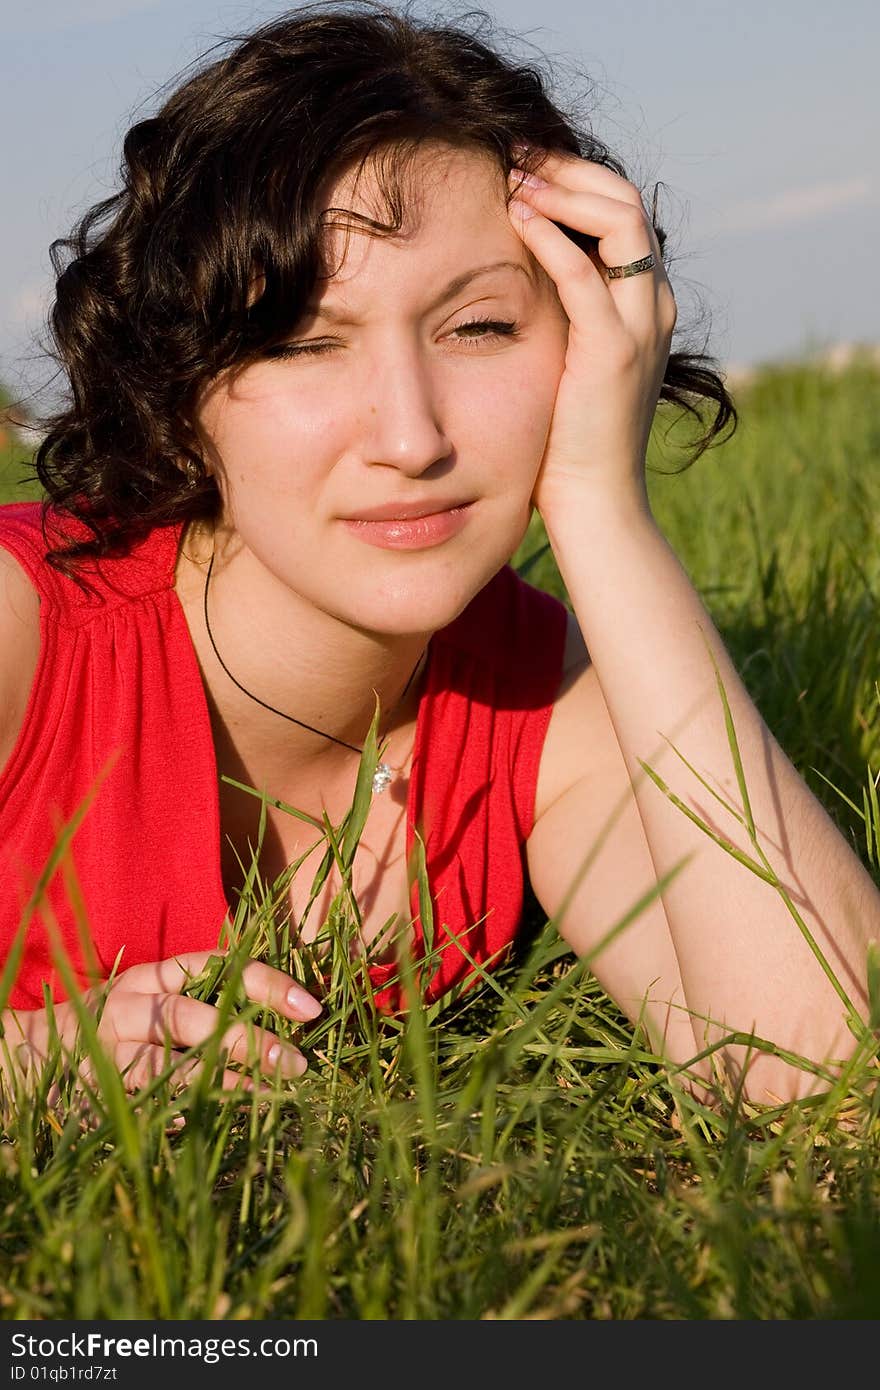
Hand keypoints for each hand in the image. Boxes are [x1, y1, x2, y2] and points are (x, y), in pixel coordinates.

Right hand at [1, 949, 321, 1118]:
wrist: (22, 1052)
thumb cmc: (115, 1023)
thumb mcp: (153, 997)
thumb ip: (206, 998)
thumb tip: (291, 1015)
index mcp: (151, 978)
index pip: (217, 968)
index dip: (266, 984)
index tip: (310, 1008)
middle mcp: (128, 1008)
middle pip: (193, 1018)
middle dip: (247, 1040)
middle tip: (295, 1063)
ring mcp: (106, 1053)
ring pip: (167, 1067)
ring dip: (222, 1084)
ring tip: (267, 1099)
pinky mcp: (91, 1094)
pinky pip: (140, 1107)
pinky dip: (178, 1116)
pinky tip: (212, 1124)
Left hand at [507, 151, 676, 514]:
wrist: (594, 502)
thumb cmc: (567, 439)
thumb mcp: (566, 359)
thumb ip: (558, 314)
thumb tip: (512, 276)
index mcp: (643, 303)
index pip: (620, 212)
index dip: (573, 179)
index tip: (520, 165)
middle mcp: (651, 304)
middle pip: (624, 199)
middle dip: (567, 168)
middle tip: (512, 153)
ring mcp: (639, 325)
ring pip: (618, 220)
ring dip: (562, 188)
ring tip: (512, 173)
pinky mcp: (613, 351)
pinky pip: (586, 274)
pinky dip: (552, 237)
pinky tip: (516, 218)